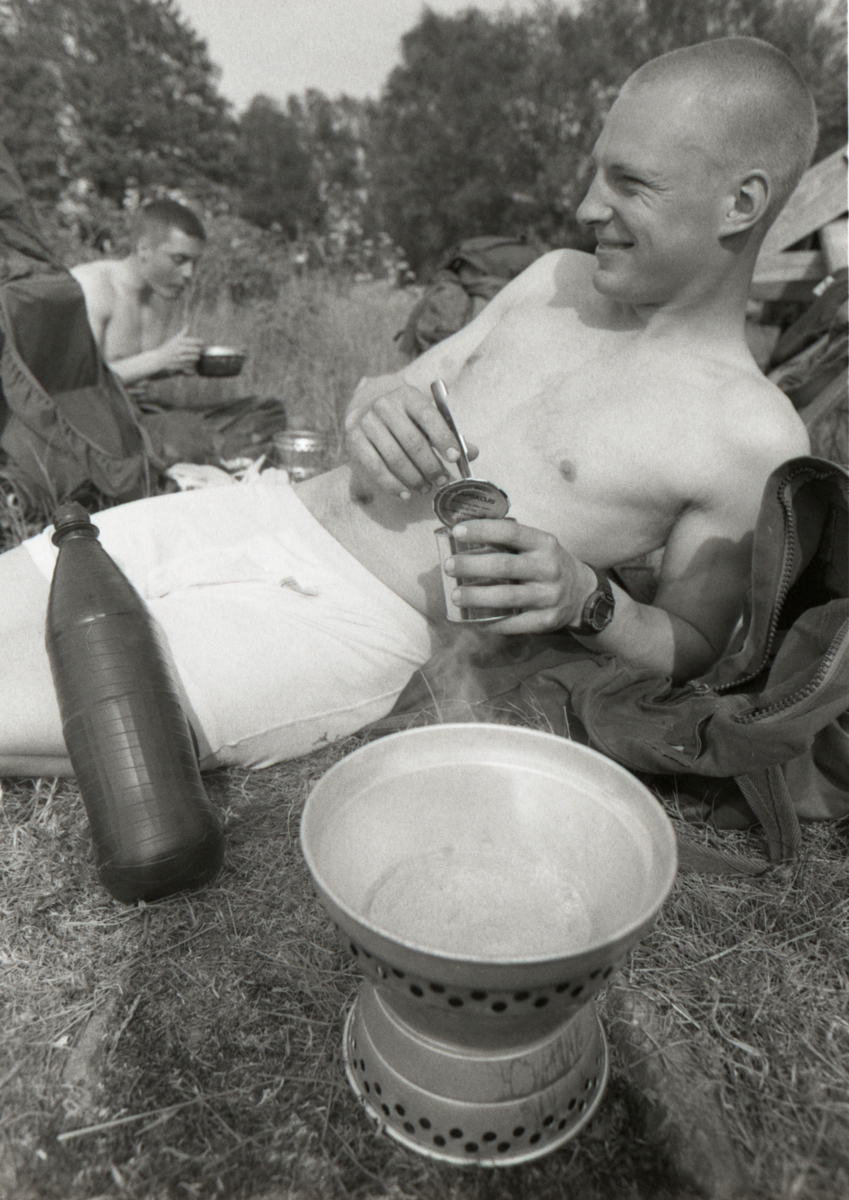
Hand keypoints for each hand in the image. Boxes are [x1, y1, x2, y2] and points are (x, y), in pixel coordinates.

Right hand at [153, 327, 203, 374]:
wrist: (158, 359)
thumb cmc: (167, 348)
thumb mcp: (174, 340)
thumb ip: (182, 333)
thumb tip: (188, 325)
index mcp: (179, 341)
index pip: (194, 341)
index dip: (200, 342)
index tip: (203, 343)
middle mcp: (180, 349)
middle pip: (196, 350)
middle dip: (199, 350)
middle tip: (200, 351)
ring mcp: (180, 358)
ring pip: (195, 358)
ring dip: (196, 358)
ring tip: (197, 357)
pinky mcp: (180, 365)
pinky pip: (191, 365)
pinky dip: (193, 364)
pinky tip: (192, 363)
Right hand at [345, 379, 478, 498]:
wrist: (367, 413)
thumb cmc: (406, 420)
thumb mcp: (427, 421)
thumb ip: (449, 435)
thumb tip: (472, 453)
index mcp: (407, 395)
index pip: (428, 416)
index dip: (444, 438)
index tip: (455, 458)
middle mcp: (384, 405)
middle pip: (413, 441)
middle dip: (431, 465)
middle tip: (442, 480)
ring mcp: (367, 422)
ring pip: (395, 457)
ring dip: (414, 477)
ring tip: (426, 487)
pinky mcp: (354, 440)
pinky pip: (376, 468)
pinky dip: (392, 484)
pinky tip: (405, 493)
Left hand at [441, 519, 598, 633]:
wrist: (582, 594)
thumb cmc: (547, 565)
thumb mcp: (538, 546)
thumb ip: (510, 542)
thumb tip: (465, 534)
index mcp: (544, 544)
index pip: (511, 533)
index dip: (483, 530)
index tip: (458, 531)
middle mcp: (548, 568)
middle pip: (504, 566)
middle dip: (472, 566)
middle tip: (449, 566)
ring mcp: (548, 596)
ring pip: (506, 597)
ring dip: (476, 596)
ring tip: (455, 595)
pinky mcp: (545, 620)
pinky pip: (513, 623)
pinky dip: (491, 622)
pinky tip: (473, 619)